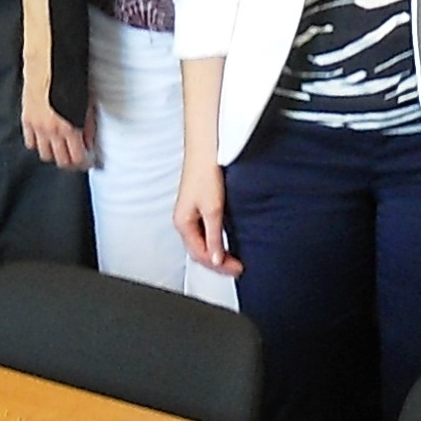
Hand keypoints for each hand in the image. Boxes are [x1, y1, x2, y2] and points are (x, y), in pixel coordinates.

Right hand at [20, 61, 88, 168]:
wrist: (48, 64)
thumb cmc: (69, 79)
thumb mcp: (87, 103)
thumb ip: (88, 126)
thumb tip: (88, 143)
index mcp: (70, 127)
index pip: (77, 158)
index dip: (84, 163)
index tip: (87, 160)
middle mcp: (52, 131)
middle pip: (60, 161)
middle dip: (71, 162)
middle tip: (76, 158)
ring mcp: (37, 127)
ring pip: (44, 155)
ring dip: (54, 155)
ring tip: (61, 149)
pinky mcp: (26, 120)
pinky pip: (30, 142)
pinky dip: (39, 144)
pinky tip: (46, 139)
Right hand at [173, 152, 240, 275]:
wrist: (205, 151)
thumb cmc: (205, 174)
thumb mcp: (213, 210)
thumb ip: (214, 237)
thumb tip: (215, 259)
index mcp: (183, 224)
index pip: (200, 255)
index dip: (219, 265)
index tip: (237, 269)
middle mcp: (184, 221)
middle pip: (199, 251)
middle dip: (217, 263)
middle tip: (237, 268)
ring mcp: (189, 214)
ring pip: (201, 243)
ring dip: (216, 253)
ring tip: (233, 259)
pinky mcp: (196, 207)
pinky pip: (204, 232)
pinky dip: (215, 241)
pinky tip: (225, 241)